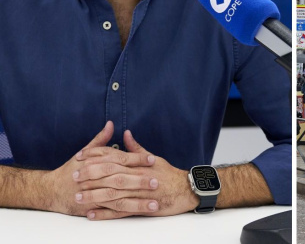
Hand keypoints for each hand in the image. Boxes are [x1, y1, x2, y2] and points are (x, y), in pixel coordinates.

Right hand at [42, 121, 152, 216]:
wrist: (50, 190)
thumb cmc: (71, 169)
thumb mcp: (84, 153)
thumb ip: (100, 140)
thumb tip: (111, 123)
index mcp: (94, 162)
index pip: (119, 159)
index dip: (136, 159)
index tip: (152, 160)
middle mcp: (93, 178)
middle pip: (119, 178)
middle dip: (139, 180)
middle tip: (156, 181)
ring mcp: (92, 194)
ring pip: (117, 198)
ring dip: (137, 202)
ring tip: (154, 203)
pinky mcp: (91, 207)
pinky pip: (110, 212)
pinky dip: (125, 213)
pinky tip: (139, 214)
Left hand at [74, 130, 197, 219]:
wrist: (186, 190)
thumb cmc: (170, 174)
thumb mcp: (154, 158)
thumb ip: (136, 148)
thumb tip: (125, 134)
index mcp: (138, 164)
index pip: (113, 157)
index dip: (95, 157)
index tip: (80, 157)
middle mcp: (136, 177)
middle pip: (109, 175)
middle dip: (89, 175)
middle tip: (73, 176)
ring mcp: (138, 193)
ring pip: (111, 194)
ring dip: (93, 195)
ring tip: (78, 197)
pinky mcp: (140, 207)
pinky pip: (119, 211)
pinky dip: (104, 214)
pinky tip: (91, 214)